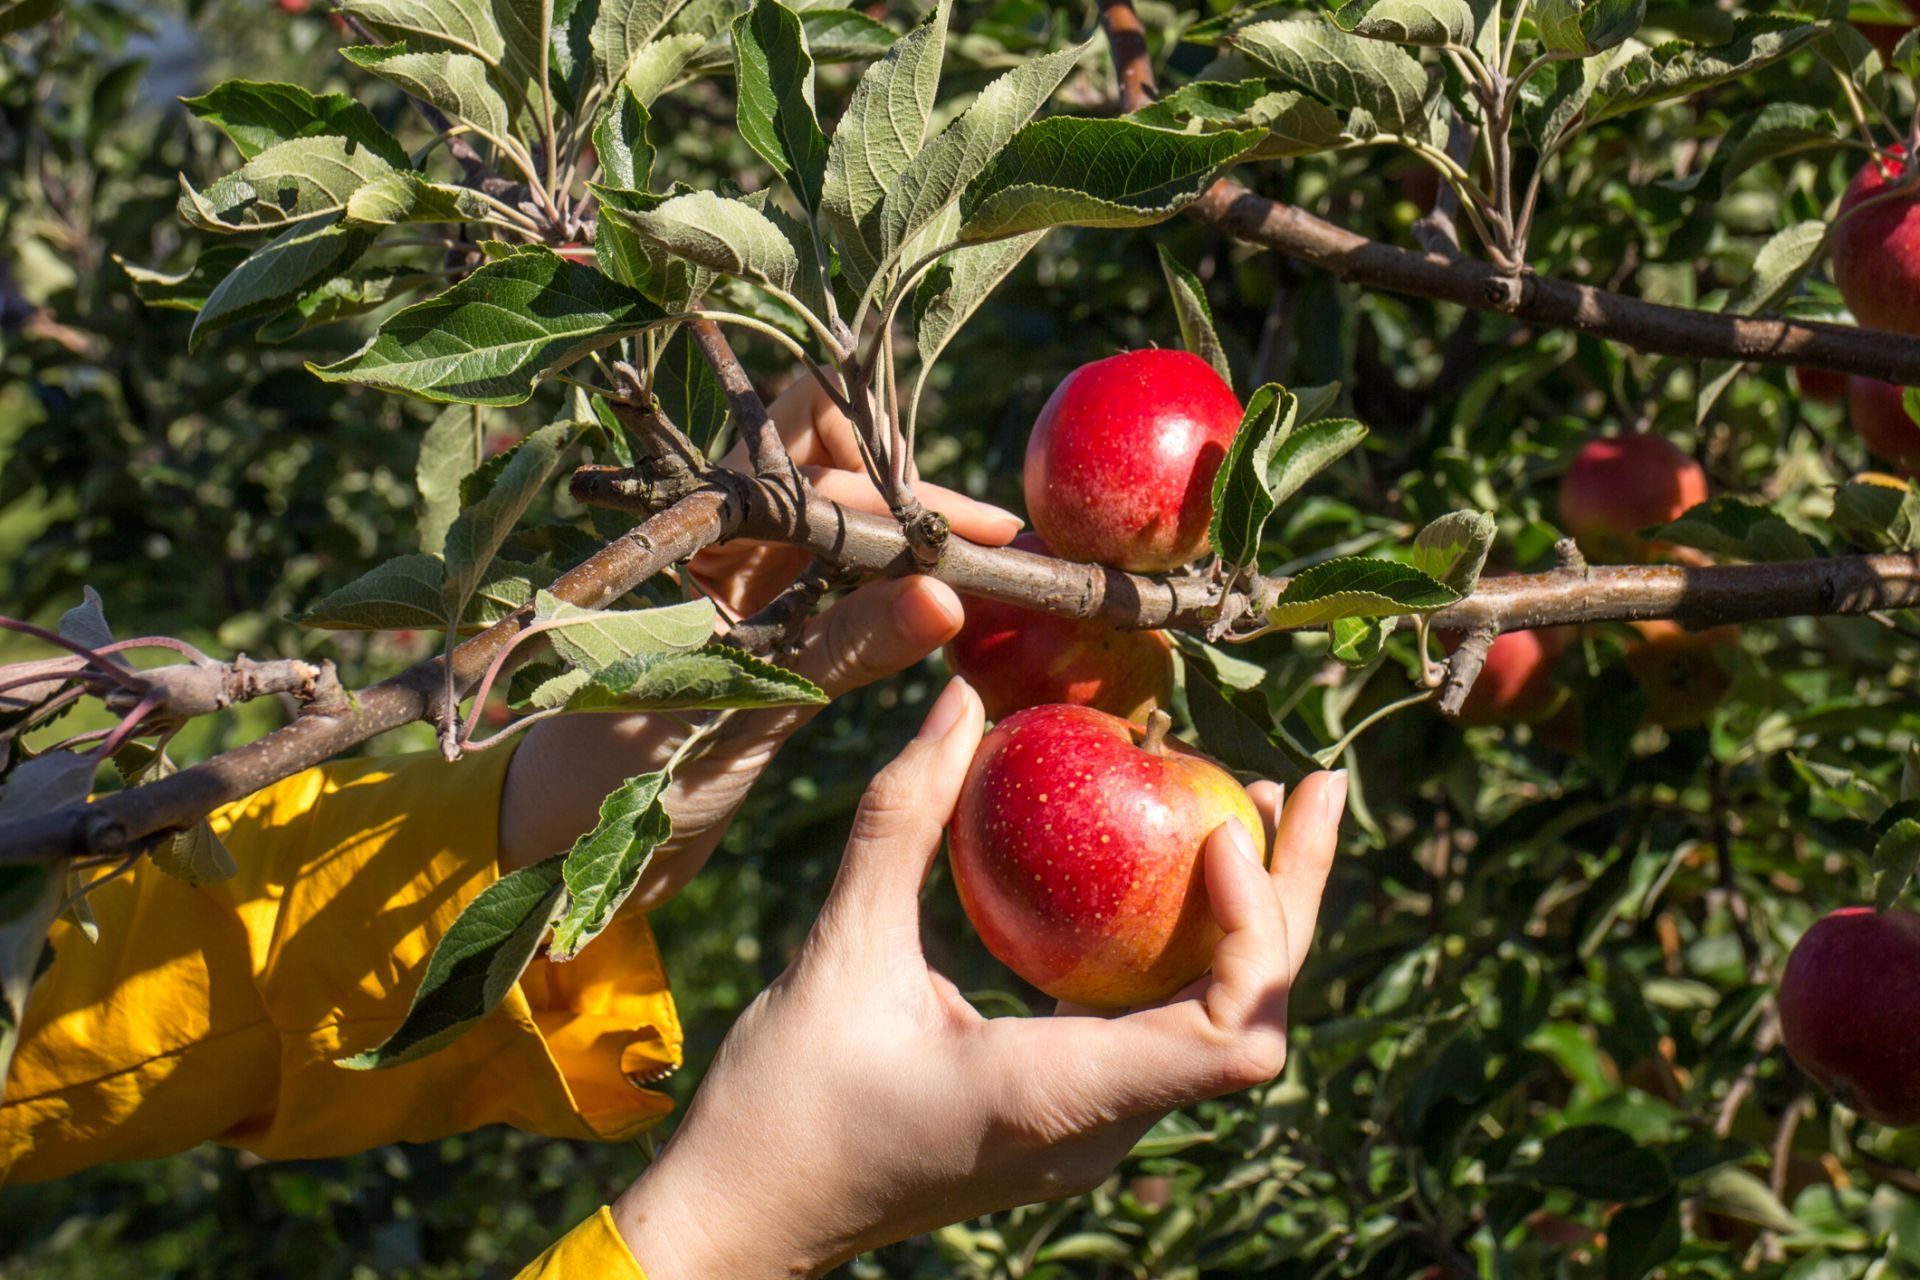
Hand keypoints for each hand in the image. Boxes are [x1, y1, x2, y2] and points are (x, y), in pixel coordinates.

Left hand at [499, 377, 1023, 904]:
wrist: (554, 838)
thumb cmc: (615, 773)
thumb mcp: (741, 706)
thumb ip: (840, 649)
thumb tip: (946, 598)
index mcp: (699, 526)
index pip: (820, 459)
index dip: (909, 492)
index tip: (986, 536)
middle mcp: (722, 534)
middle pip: (833, 459)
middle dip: (912, 492)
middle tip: (989, 547)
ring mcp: (741, 578)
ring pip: (841, 520)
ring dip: (908, 540)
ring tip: (984, 576)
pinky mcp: (759, 625)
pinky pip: (837, 581)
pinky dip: (892, 588)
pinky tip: (941, 614)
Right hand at [612, 678, 1346, 1276]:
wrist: (747, 1219)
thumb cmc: (782, 1107)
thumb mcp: (839, 950)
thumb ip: (902, 820)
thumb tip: (962, 698)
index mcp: (1062, 1099)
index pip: (1236, 1036)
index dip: (1261, 931)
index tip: (1223, 832)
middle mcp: (1100, 1129)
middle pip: (1252, 1022)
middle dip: (1294, 899)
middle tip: (1317, 784)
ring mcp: (1089, 1131)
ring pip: (1218, 1028)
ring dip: (1250, 924)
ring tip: (1251, 810)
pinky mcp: (1066, 1117)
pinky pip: (1162, 1031)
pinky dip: (1186, 950)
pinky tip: (1161, 877)